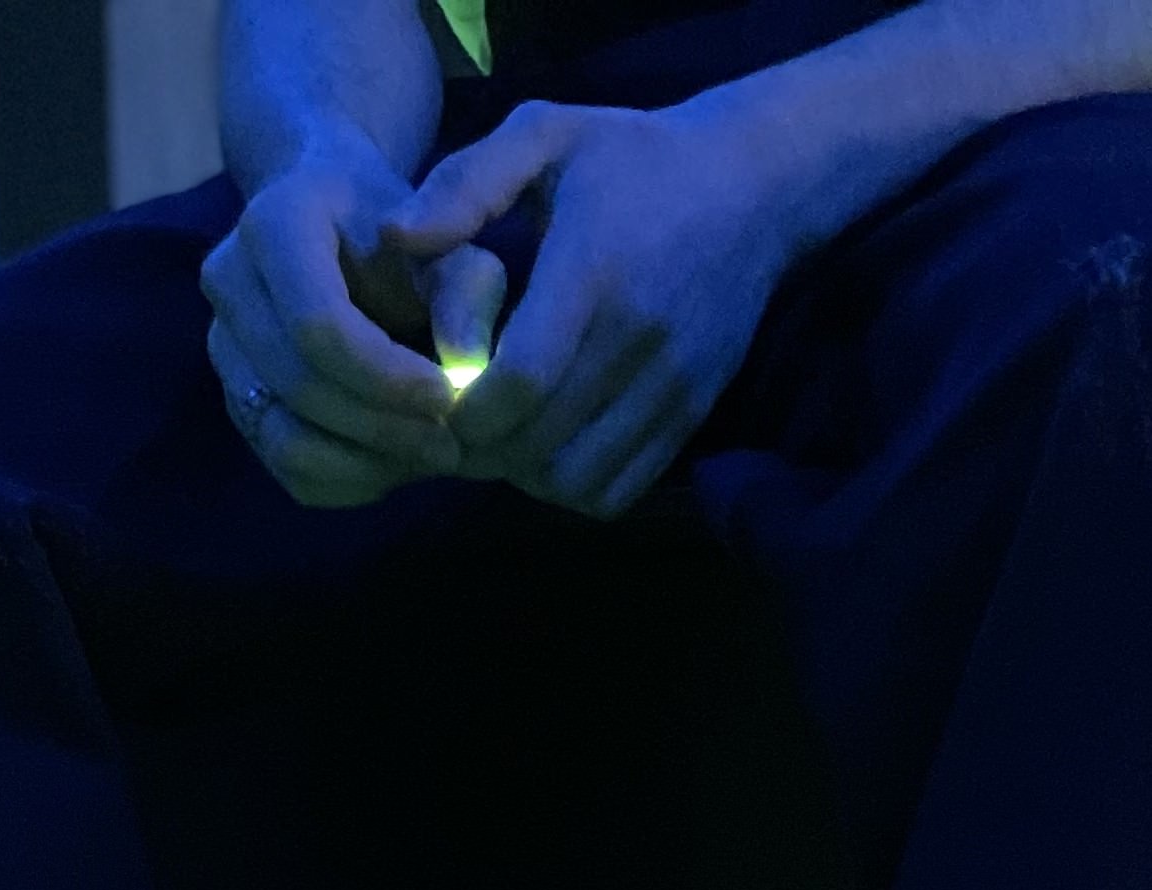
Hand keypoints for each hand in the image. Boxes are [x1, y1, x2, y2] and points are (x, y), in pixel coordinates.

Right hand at [201, 135, 469, 506]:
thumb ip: (467, 297)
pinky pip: (284, 468)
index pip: (317, 326)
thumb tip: (465, 373)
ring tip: (427, 457)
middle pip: (299, 386)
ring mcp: (221, 345)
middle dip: (382, 428)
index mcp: (275, 223)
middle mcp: (229, 280)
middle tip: (450, 444)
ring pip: (285, 440)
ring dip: (366, 466)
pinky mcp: (234, 397)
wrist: (343, 227)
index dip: (385, 377)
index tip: (447, 397)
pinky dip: (346, 482)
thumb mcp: (449, 244)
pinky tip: (394, 464)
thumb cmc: (406, 234)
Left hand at [386, 95, 792, 517]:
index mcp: (594, 271)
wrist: (755, 185)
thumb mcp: (546, 134)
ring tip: (505, 434)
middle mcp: (639, 339)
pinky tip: (552, 446)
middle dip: (481, 448)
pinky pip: (617, 491)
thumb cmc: (634, 156)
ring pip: (574, 481)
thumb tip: (395, 240)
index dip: (463, 410)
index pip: (519, 383)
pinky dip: (572, 487)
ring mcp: (672, 386)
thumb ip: (466, 182)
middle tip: (454, 424)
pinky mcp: (692, 415)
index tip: (437, 396)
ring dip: (524, 474)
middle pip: (538, 445)